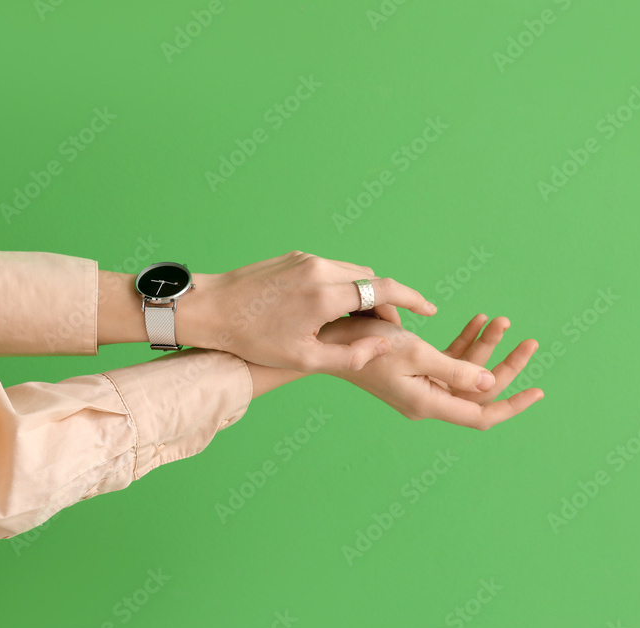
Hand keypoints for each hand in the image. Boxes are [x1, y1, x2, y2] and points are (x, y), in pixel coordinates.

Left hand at [179, 251, 436, 373]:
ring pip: (353, 273)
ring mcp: (307, 259)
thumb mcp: (304, 359)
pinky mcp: (294, 257)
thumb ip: (351, 356)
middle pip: (372, 281)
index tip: (430, 311)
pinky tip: (328, 312)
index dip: (414, 300)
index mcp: (326, 296)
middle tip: (382, 334)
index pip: (386, 290)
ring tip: (352, 327)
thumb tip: (387, 345)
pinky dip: (342, 287)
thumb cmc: (252, 341)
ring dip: (363, 296)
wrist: (209, 309)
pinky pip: (331, 269)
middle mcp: (321, 269)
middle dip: (385, 305)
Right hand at [319, 313, 543, 429]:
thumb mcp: (417, 354)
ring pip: (466, 370)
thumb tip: (489, 384)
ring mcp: (421, 384)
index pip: (481, 415)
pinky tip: (479, 320)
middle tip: (531, 342)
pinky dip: (464, 340)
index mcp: (429, 403)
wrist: (330, 340)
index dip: (512, 405)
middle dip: (505, 364)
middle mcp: (428, 399)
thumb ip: (456, 370)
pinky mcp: (414, 368)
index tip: (538, 392)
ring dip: (485, 346)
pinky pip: (448, 358)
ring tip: (501, 320)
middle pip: (479, 389)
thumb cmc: (369, 345)